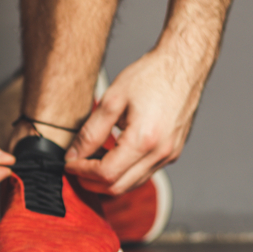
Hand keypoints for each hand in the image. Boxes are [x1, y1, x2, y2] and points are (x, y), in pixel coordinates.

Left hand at [65, 47, 205, 194]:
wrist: (183, 63)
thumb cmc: (151, 76)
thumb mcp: (111, 100)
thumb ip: (90, 132)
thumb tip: (74, 155)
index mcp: (145, 140)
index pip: (106, 173)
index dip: (82, 172)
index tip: (69, 163)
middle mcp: (161, 153)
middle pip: (118, 187)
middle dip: (91, 182)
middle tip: (75, 168)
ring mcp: (169, 155)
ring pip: (131, 184)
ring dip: (107, 180)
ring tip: (89, 163)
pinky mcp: (172, 152)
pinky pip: (144, 174)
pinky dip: (123, 173)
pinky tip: (110, 158)